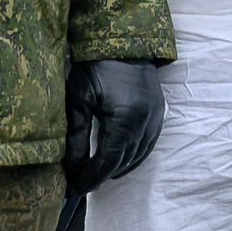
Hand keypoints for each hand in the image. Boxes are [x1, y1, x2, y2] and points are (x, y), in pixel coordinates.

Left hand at [64, 59, 165, 194]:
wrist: (125, 42)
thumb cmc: (98, 67)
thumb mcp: (80, 99)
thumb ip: (76, 136)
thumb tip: (72, 167)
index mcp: (125, 120)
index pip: (107, 161)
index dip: (92, 177)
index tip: (77, 188)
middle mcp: (145, 123)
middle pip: (123, 162)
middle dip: (102, 175)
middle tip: (82, 182)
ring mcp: (155, 119)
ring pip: (137, 156)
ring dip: (117, 168)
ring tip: (97, 174)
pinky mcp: (159, 114)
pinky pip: (148, 145)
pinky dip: (133, 157)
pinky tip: (119, 160)